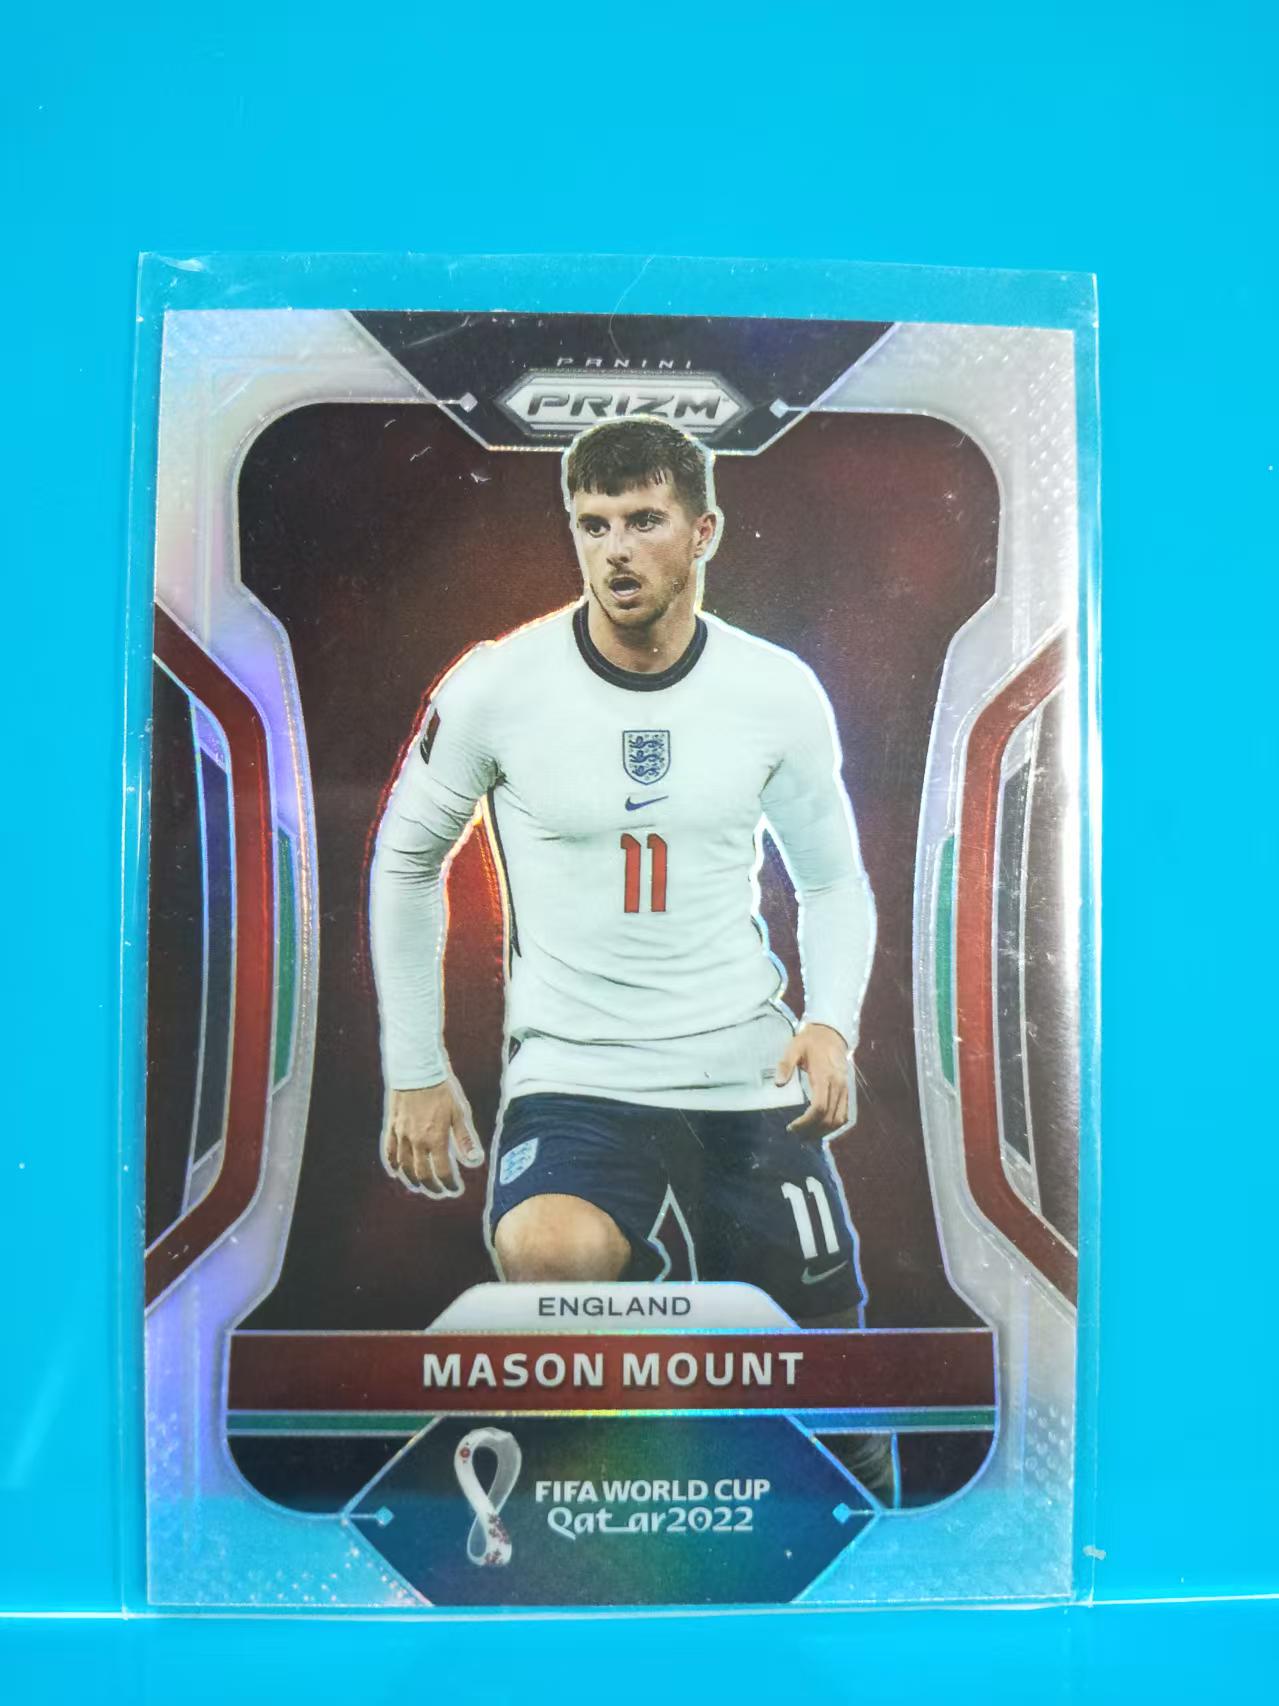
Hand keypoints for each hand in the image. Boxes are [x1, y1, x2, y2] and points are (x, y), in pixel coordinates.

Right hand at [383, 1079, 483, 1198]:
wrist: (417, 1069)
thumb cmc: (442, 1089)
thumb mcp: (459, 1112)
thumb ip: (465, 1139)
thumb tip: (474, 1161)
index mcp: (435, 1139)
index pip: (442, 1172)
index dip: (449, 1184)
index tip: (455, 1189)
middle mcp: (416, 1141)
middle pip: (422, 1174)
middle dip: (431, 1186)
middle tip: (439, 1191)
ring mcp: (401, 1135)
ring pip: (404, 1166)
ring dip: (412, 1180)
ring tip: (420, 1186)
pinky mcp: (392, 1126)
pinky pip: (389, 1151)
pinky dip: (393, 1165)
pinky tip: (397, 1172)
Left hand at [776, 1024, 852, 1135]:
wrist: (831, 1033)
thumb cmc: (810, 1041)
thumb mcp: (794, 1047)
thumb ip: (786, 1065)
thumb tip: (778, 1084)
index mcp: (824, 1076)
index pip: (819, 1108)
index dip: (806, 1122)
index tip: (791, 1127)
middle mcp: (837, 1085)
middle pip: (828, 1118)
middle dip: (812, 1131)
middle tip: (796, 1135)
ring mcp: (844, 1088)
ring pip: (839, 1119)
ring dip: (824, 1132)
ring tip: (807, 1136)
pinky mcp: (847, 1090)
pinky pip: (845, 1114)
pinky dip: (834, 1126)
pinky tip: (821, 1129)